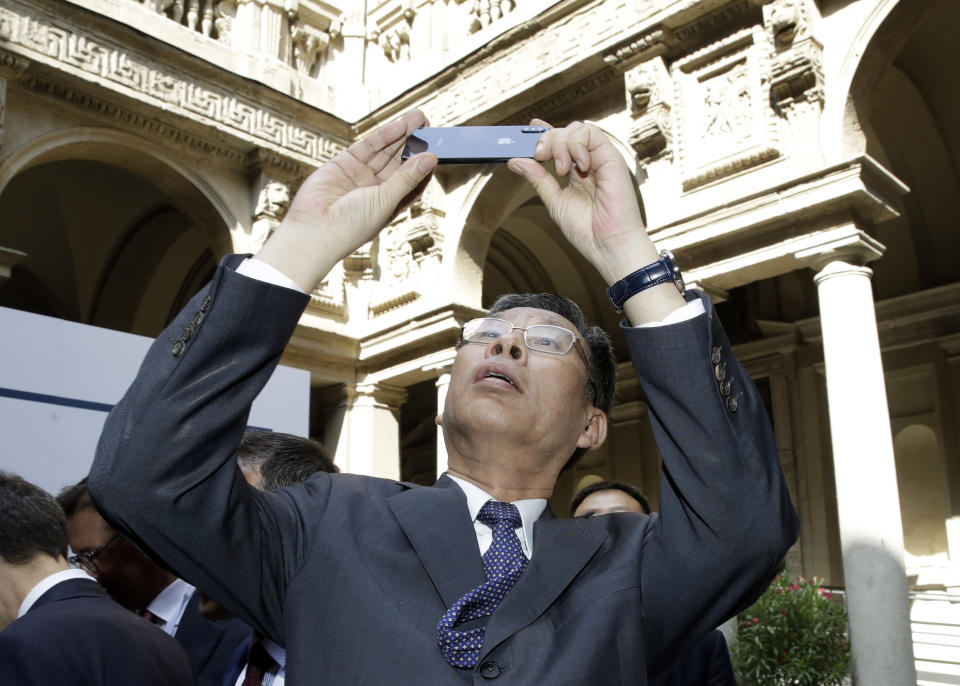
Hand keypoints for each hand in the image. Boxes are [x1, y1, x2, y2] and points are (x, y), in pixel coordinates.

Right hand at [256, 109, 437, 291]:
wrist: (315, 229)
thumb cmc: (352, 225)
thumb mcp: (386, 201)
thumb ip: (407, 178)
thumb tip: (431, 158)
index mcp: (390, 204)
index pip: (413, 181)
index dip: (424, 165)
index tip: (439, 148)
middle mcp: (376, 189)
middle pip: (400, 162)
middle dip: (414, 144)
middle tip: (430, 126)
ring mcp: (360, 176)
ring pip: (385, 151)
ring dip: (402, 135)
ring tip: (418, 119)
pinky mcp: (344, 164)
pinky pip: (368, 147)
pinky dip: (383, 136)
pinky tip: (399, 126)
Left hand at [506, 120, 656, 284]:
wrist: (607, 244)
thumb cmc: (586, 229)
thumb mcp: (554, 200)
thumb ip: (538, 178)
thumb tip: (515, 160)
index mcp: (575, 171)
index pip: (559, 141)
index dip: (544, 131)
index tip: (529, 127)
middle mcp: (588, 161)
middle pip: (564, 132)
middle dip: (547, 139)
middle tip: (540, 157)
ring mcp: (599, 158)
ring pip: (576, 128)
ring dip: (561, 143)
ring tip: (562, 170)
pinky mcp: (611, 157)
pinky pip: (592, 133)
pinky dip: (578, 144)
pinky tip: (578, 166)